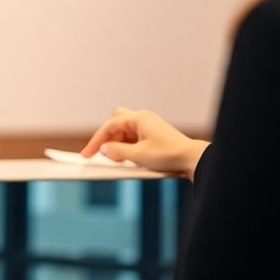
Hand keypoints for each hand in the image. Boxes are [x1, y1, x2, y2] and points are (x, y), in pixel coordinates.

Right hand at [81, 107, 209, 180]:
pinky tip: (130, 160)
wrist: (191, 159)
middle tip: (104, 155)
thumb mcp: (138, 156)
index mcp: (139, 118)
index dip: (96, 141)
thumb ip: (117, 151)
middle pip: (116, 125)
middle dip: (108, 139)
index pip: (110, 126)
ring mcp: (148, 126)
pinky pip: (133, 139)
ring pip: (124, 133)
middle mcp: (143, 119)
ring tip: (119, 161)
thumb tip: (104, 149)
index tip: (87, 154)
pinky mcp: (152, 135)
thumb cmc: (168, 154)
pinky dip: (128, 148)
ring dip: (118, 146)